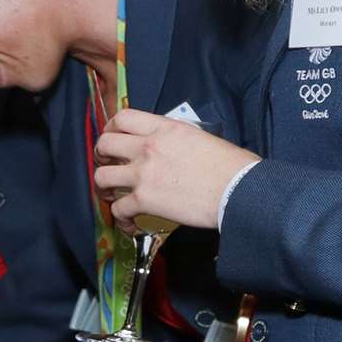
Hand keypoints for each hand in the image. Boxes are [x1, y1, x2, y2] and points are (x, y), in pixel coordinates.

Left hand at [92, 108, 258, 230]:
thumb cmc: (232, 166)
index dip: (111, 128)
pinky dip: (121, 219)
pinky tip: (130, 223)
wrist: (240, 190)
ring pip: (102, 177)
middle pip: (104, 144)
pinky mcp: (144, 200)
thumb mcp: (201, 137)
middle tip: (108, 165)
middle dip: (101, 156)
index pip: (122, 118)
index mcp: (164, 128)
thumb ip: (176, 139)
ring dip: (103, 187)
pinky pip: (118, 209)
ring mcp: (143, 174)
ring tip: (111, 194)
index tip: (113, 138)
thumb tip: (168, 148)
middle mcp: (148, 147)